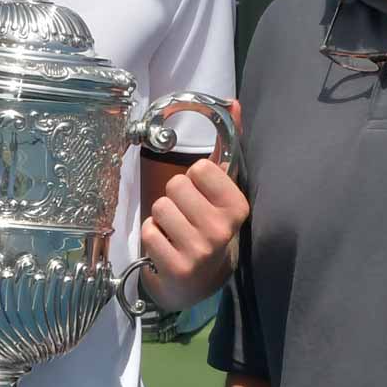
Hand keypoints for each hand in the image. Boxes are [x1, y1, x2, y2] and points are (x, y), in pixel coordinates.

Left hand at [141, 102, 248, 310]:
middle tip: (187, 216)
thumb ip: (228, 146)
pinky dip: (153, 236)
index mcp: (238, 207)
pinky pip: (148, 230)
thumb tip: (232, 103)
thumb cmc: (210, 226)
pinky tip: (167, 247)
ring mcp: (200, 251)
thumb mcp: (223, 190)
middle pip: (175, 185)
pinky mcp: (176, 267)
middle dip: (176, 197)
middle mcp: (222, 229)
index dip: (196, 179)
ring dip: (163, 217)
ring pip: (160, 207)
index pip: (200, 168)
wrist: (200, 283)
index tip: (203, 196)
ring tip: (177, 232)